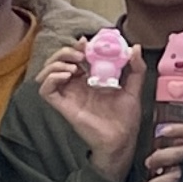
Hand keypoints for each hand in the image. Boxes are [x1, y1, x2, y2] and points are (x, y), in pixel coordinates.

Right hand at [36, 41, 147, 174]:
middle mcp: (76, 85)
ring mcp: (68, 95)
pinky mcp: (63, 106)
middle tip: (81, 54)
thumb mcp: (133, 88)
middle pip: (59, 60)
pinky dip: (52, 78)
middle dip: (67, 51)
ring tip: (74, 66)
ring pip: (48, 71)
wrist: (121, 139)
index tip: (88, 42)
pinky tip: (67, 76)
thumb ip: (136, 68)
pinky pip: (46, 90)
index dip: (78, 46)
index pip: (77, 56)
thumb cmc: (125, 118)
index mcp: (90, 79)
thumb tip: (134, 47)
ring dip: (57, 62)